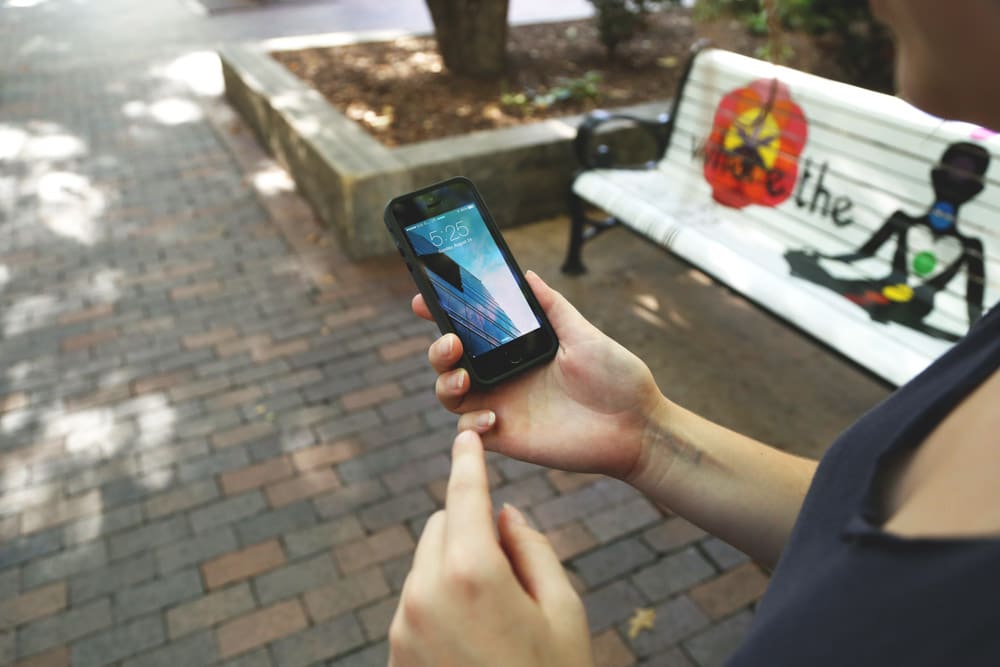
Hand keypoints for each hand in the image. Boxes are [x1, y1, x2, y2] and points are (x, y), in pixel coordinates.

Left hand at [388, 431, 591, 666]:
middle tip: (511, 574)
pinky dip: (440, 610)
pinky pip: (415, 609)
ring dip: (454, 573)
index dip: (468, 460)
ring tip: (495, 622)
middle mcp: (425, 594)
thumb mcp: (564, 612)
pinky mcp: (395, 655)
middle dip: (470, 532)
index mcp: (471, 573)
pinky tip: (473, 644)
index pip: (464, 495)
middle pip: (441, 528)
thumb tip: (505, 515)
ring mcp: (404, 627)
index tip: (466, 436)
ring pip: (426, 569)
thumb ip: (533, 550)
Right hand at [413, 271, 663, 479]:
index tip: (423, 300)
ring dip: (445, 382)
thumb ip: (552, 306)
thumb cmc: (618, 378)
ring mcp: (502, 405)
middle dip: (437, 348)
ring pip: (450, 392)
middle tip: (452, 341)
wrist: (638, 427)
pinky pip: (468, 430)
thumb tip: (526, 274)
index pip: (471, 327)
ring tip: (463, 376)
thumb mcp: (584, 334)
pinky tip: (493, 417)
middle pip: (450, 359)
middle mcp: (503, 374)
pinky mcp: (506, 436)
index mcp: (517, 347)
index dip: (442, 313)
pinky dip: (470, 423)